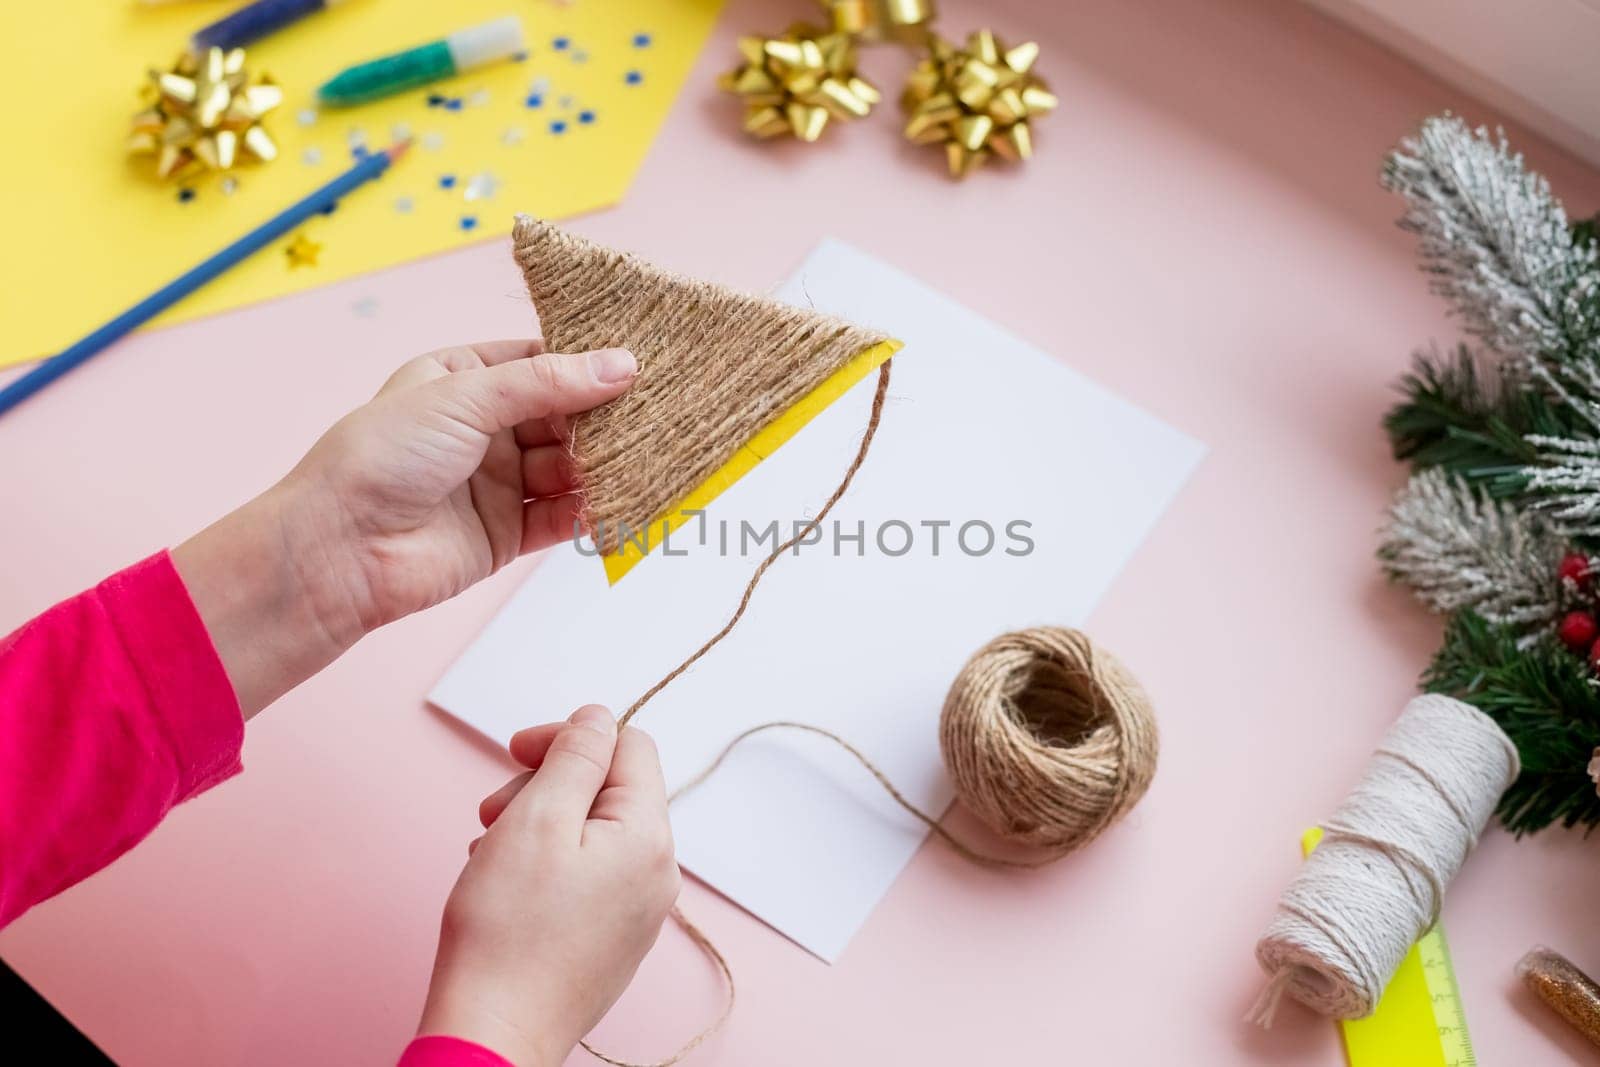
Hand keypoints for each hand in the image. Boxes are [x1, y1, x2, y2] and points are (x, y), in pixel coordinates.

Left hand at [172, 341, 635, 716]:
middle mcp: (482, 429)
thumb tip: (620, 365)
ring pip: (569, 468)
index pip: (541, 361)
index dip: (588, 362)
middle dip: (606, 419)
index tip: (640, 361)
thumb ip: (546, 383)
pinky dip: (595, 511)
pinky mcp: (507, 534)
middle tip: (658, 412)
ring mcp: (496, 483)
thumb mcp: (464, 397)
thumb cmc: (377, 458)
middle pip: (564, 417)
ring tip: (650, 458)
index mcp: (461, 379)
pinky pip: (563, 516)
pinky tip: (624, 502)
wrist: (338, 552)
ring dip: (606, 466)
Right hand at [418, 705, 680, 1066]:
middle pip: (609, 789)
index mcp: (650, 838)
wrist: (493, 1034)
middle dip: (546, 786)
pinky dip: (544, 864)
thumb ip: (575, 757)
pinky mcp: (612, 940)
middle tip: (492, 813)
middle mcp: (657, 874)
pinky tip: (504, 885)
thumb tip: (598, 718)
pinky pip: (586, 875)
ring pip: (591, 832)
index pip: (629, 746)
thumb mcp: (538, 818)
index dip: (569, 737)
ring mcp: (637, 912)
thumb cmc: (507, 934)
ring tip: (490, 854)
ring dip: (537, 825)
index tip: (515, 752)